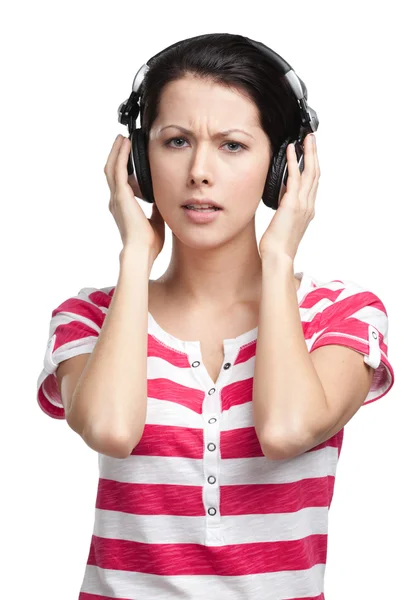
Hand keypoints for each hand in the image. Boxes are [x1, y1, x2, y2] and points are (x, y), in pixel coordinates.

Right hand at [104, 134, 164, 260]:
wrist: (142, 250)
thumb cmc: (149, 243)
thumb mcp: (156, 221)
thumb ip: (157, 209)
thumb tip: (163, 200)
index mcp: (123, 208)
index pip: (120, 183)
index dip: (122, 169)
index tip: (129, 158)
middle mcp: (116, 201)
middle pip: (112, 172)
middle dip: (116, 156)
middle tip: (121, 142)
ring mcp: (117, 197)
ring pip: (111, 167)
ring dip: (117, 152)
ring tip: (122, 139)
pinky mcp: (121, 195)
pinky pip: (118, 169)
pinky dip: (121, 155)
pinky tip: (125, 144)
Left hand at [259, 133, 320, 260]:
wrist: (278, 256)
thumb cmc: (278, 246)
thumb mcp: (284, 224)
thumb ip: (286, 210)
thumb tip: (282, 200)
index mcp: (307, 211)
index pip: (313, 184)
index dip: (313, 167)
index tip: (310, 154)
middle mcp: (309, 205)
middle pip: (316, 174)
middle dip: (314, 155)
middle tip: (312, 139)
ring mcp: (302, 204)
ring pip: (310, 172)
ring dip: (308, 153)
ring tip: (306, 139)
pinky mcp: (292, 203)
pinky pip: (295, 177)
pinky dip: (293, 162)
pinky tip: (291, 151)